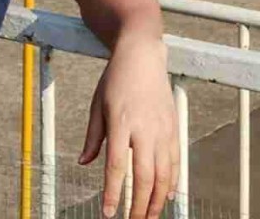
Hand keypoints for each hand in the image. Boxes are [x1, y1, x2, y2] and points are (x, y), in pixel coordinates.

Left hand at [78, 37, 178, 217]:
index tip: (108, 213)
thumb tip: (84, 162)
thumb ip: (93, 137)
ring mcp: (162, 130)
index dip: (113, 194)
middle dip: (139, 206)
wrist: (142, 56)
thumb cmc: (115, 79)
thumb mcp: (97, 104)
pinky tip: (165, 197)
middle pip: (144, 177)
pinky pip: (175, 163)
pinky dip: (172, 183)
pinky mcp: (174, 128)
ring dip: (156, 200)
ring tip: (148, 217)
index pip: (116, 166)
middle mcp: (144, 129)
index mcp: (120, 122)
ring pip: (164, 175)